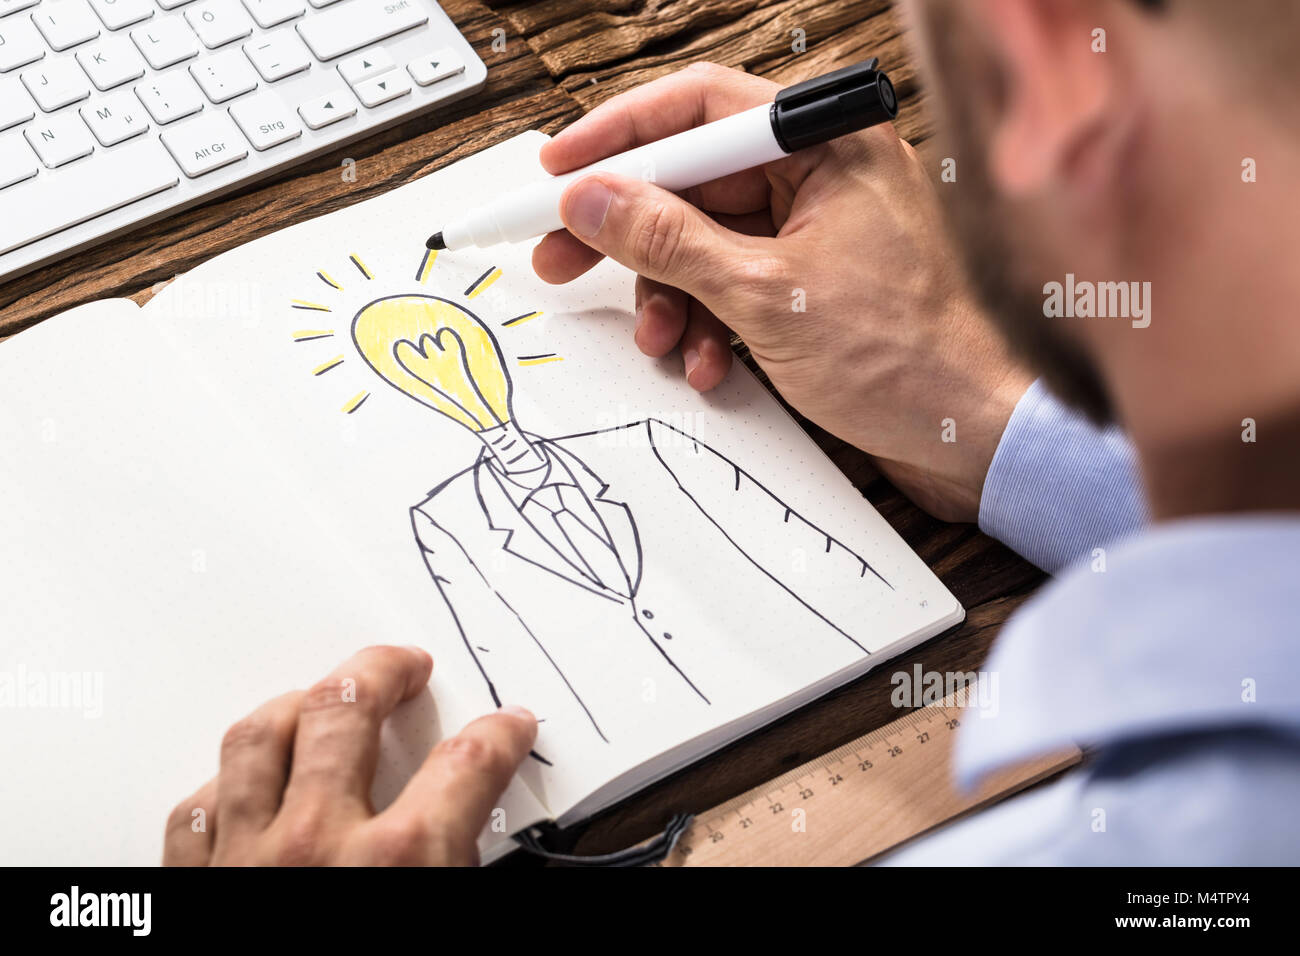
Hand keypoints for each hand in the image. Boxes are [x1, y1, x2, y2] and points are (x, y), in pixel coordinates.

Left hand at [163, 645, 535, 865]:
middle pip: (347, 712)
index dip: (498, 736)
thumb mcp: (449, 917)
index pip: (468, 766)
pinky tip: (244, 780)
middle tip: (403, 665)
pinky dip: (226, 786)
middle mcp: (318, 847)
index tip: (508, 726)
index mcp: (402, 863)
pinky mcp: (192, 887)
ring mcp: (245, 860)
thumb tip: (483, 840)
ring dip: (295, 707)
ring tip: (321, 694)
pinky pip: (197, 811)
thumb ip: (464, 860)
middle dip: (380, 672)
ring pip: (259, 741)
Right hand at [533, 63, 1031, 522]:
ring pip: (705, 241)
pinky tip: (709, 358)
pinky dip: (709, 320)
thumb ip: (668, 241)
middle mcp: (823, 176)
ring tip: (662, 336)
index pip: (701, 107)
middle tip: (564, 255)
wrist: (972, 436)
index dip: (620, 135)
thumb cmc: (911, 358)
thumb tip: (592, 200)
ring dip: (669, 292)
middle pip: (694, 180)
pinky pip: (732, 282)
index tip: (560, 170)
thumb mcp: (765, 295)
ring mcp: (817, 232)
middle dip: (630, 230)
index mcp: (830, 146)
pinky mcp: (811, 282)